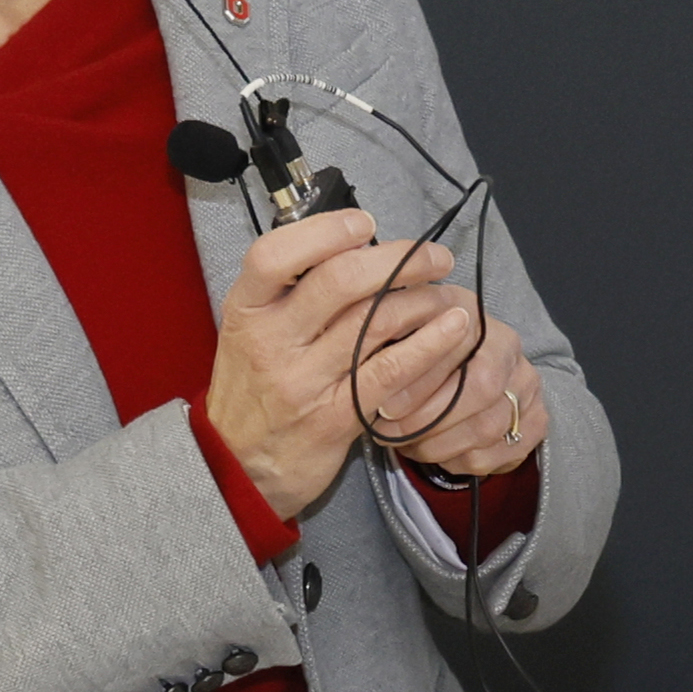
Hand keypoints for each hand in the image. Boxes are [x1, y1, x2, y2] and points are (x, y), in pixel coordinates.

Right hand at [203, 212, 478, 517]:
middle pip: (340, 281)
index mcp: (246, 310)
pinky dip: (431, 343)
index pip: (274, 255)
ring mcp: (303, 380)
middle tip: (435, 257)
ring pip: (375, 320)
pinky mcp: (336, 416)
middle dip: (399, 259)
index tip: (366, 223)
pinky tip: (455, 327)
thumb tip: (361, 244)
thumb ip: (291, 290)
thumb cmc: (255, 388)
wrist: (238, 467)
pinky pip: (393, 370)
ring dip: (423, 299)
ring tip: (446, 292)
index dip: (324, 230)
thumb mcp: (251, 330)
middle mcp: (270, 341)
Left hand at [384, 296, 548, 481]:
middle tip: (393, 434)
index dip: (421, 380)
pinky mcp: (537, 422)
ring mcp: (529, 387)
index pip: (459, 346)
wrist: (466, 377)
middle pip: (481, 390)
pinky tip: (438, 455)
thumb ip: (387, 335)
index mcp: (478, 318)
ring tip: (409, 446)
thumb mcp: (403, 335)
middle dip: (429, 419)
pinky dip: (460, 461)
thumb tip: (359, 340)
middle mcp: (511, 349)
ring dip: (440, 444)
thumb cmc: (419, 357)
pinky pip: (500, 452)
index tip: (384, 404)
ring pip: (488, 426)